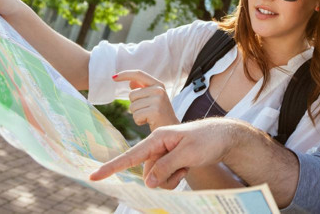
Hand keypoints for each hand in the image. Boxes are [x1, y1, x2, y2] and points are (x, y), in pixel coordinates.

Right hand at [90, 118, 238, 188]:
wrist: (225, 137)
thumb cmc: (207, 140)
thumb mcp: (187, 153)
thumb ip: (165, 167)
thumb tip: (147, 182)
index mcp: (158, 138)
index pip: (131, 155)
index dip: (112, 167)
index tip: (94, 176)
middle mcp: (158, 145)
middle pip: (146, 173)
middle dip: (162, 177)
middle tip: (183, 168)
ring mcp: (164, 154)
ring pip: (156, 178)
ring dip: (170, 179)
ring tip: (186, 167)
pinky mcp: (171, 160)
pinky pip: (165, 177)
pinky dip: (175, 178)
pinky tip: (187, 169)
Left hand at [113, 70, 178, 131]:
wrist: (171, 128)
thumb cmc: (159, 113)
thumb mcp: (152, 98)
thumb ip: (142, 89)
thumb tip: (130, 82)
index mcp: (158, 84)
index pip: (138, 74)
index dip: (125, 74)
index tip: (114, 78)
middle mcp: (159, 90)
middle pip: (132, 94)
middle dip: (135, 104)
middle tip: (147, 110)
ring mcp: (158, 100)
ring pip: (132, 106)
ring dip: (137, 114)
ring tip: (149, 116)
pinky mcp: (155, 112)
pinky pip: (136, 116)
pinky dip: (139, 121)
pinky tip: (148, 122)